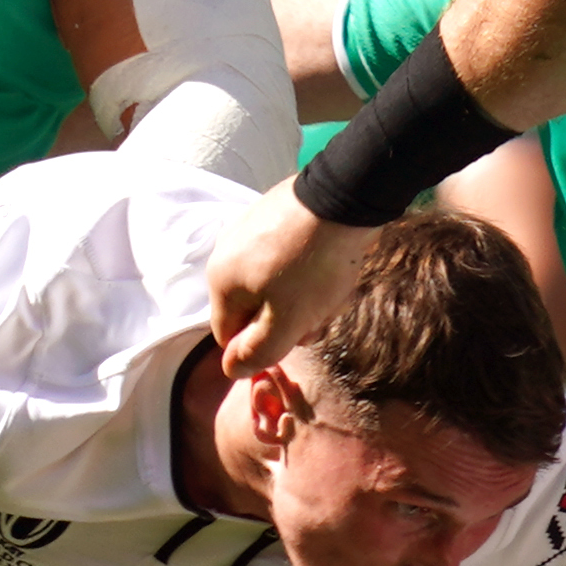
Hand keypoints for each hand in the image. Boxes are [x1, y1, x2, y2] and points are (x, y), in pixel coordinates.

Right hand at [206, 175, 377, 374]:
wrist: (345, 195)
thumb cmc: (313, 265)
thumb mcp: (288, 320)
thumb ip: (258, 350)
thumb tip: (231, 370)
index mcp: (220, 281)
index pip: (228, 335)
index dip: (262, 346)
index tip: (297, 336)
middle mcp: (225, 253)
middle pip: (254, 308)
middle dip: (289, 319)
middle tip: (323, 312)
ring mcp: (249, 229)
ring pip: (274, 284)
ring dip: (305, 296)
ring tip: (334, 287)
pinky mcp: (275, 215)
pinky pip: (286, 257)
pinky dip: (309, 268)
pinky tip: (333, 263)